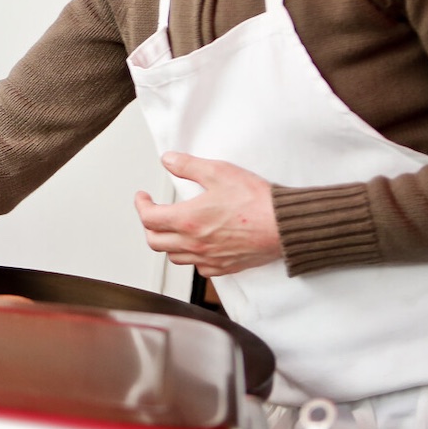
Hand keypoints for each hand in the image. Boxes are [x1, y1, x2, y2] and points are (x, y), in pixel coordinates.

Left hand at [134, 152, 281, 276]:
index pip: (148, 219)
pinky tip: (197, 246)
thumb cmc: (257, 201)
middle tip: (154, 212)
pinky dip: (191, 257)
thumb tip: (168, 160)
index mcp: (188, 220)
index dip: (141, 206)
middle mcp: (194, 244)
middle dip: (149, 225)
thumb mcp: (219, 172)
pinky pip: (198, 268)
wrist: (286, 226)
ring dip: (167, 242)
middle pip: (154, 241)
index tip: (143, 197)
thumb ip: (188, 166)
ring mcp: (209, 258)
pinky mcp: (225, 267)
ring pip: (174, 257)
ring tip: (172, 228)